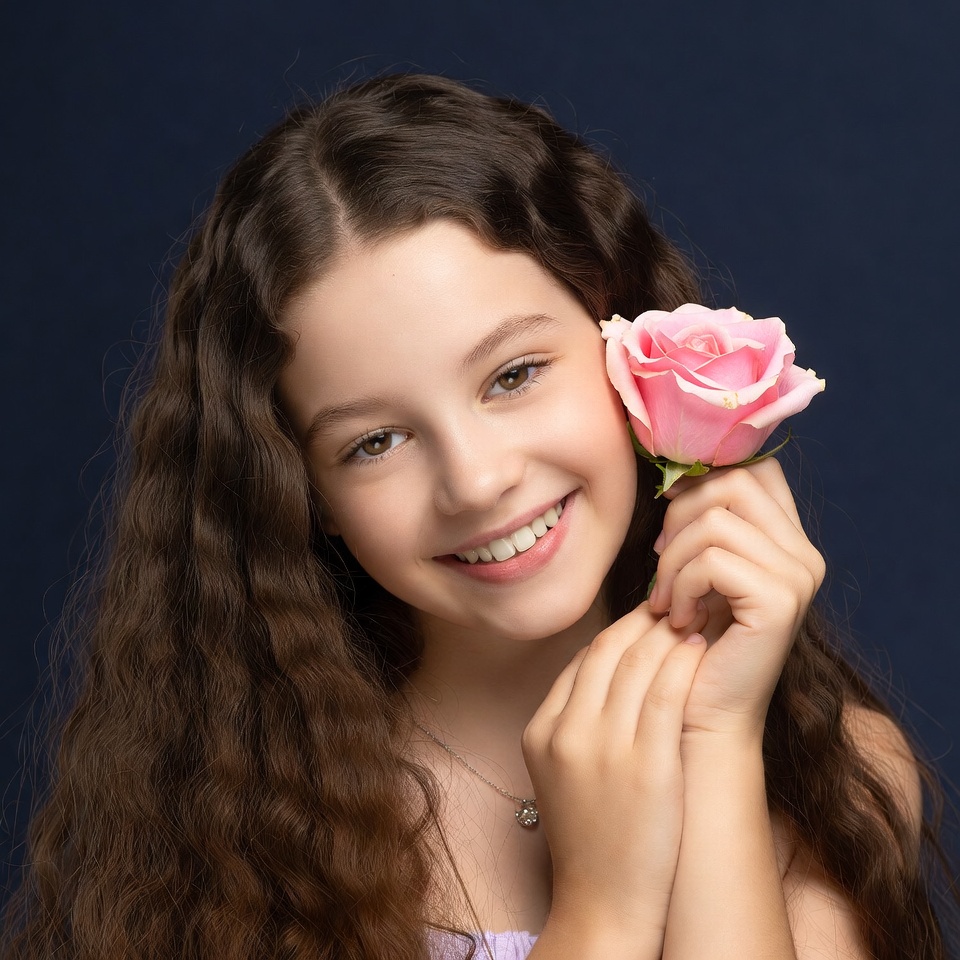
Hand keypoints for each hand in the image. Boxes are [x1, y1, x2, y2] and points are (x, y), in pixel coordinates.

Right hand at [522, 603, 707, 951]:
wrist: (603, 906)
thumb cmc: (590, 840)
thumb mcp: (559, 774)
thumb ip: (573, 722)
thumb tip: (609, 675)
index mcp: (541, 730)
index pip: (582, 660)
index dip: (618, 632)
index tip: (646, 620)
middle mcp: (567, 731)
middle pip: (608, 652)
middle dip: (643, 621)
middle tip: (674, 602)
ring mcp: (605, 747)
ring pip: (639, 663)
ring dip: (667, 633)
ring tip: (693, 615)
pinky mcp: (647, 765)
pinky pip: (667, 692)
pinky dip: (683, 662)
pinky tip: (699, 647)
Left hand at [648, 458, 824, 738]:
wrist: (703, 715)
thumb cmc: (690, 642)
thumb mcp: (695, 570)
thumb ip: (699, 522)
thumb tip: (672, 478)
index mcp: (788, 539)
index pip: (755, 467)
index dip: (703, 475)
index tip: (669, 509)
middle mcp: (804, 553)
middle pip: (731, 481)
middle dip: (678, 516)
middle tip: (660, 563)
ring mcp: (798, 576)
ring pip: (714, 518)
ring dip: (672, 559)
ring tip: (666, 600)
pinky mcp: (779, 600)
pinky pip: (711, 560)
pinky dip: (680, 585)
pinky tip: (678, 617)